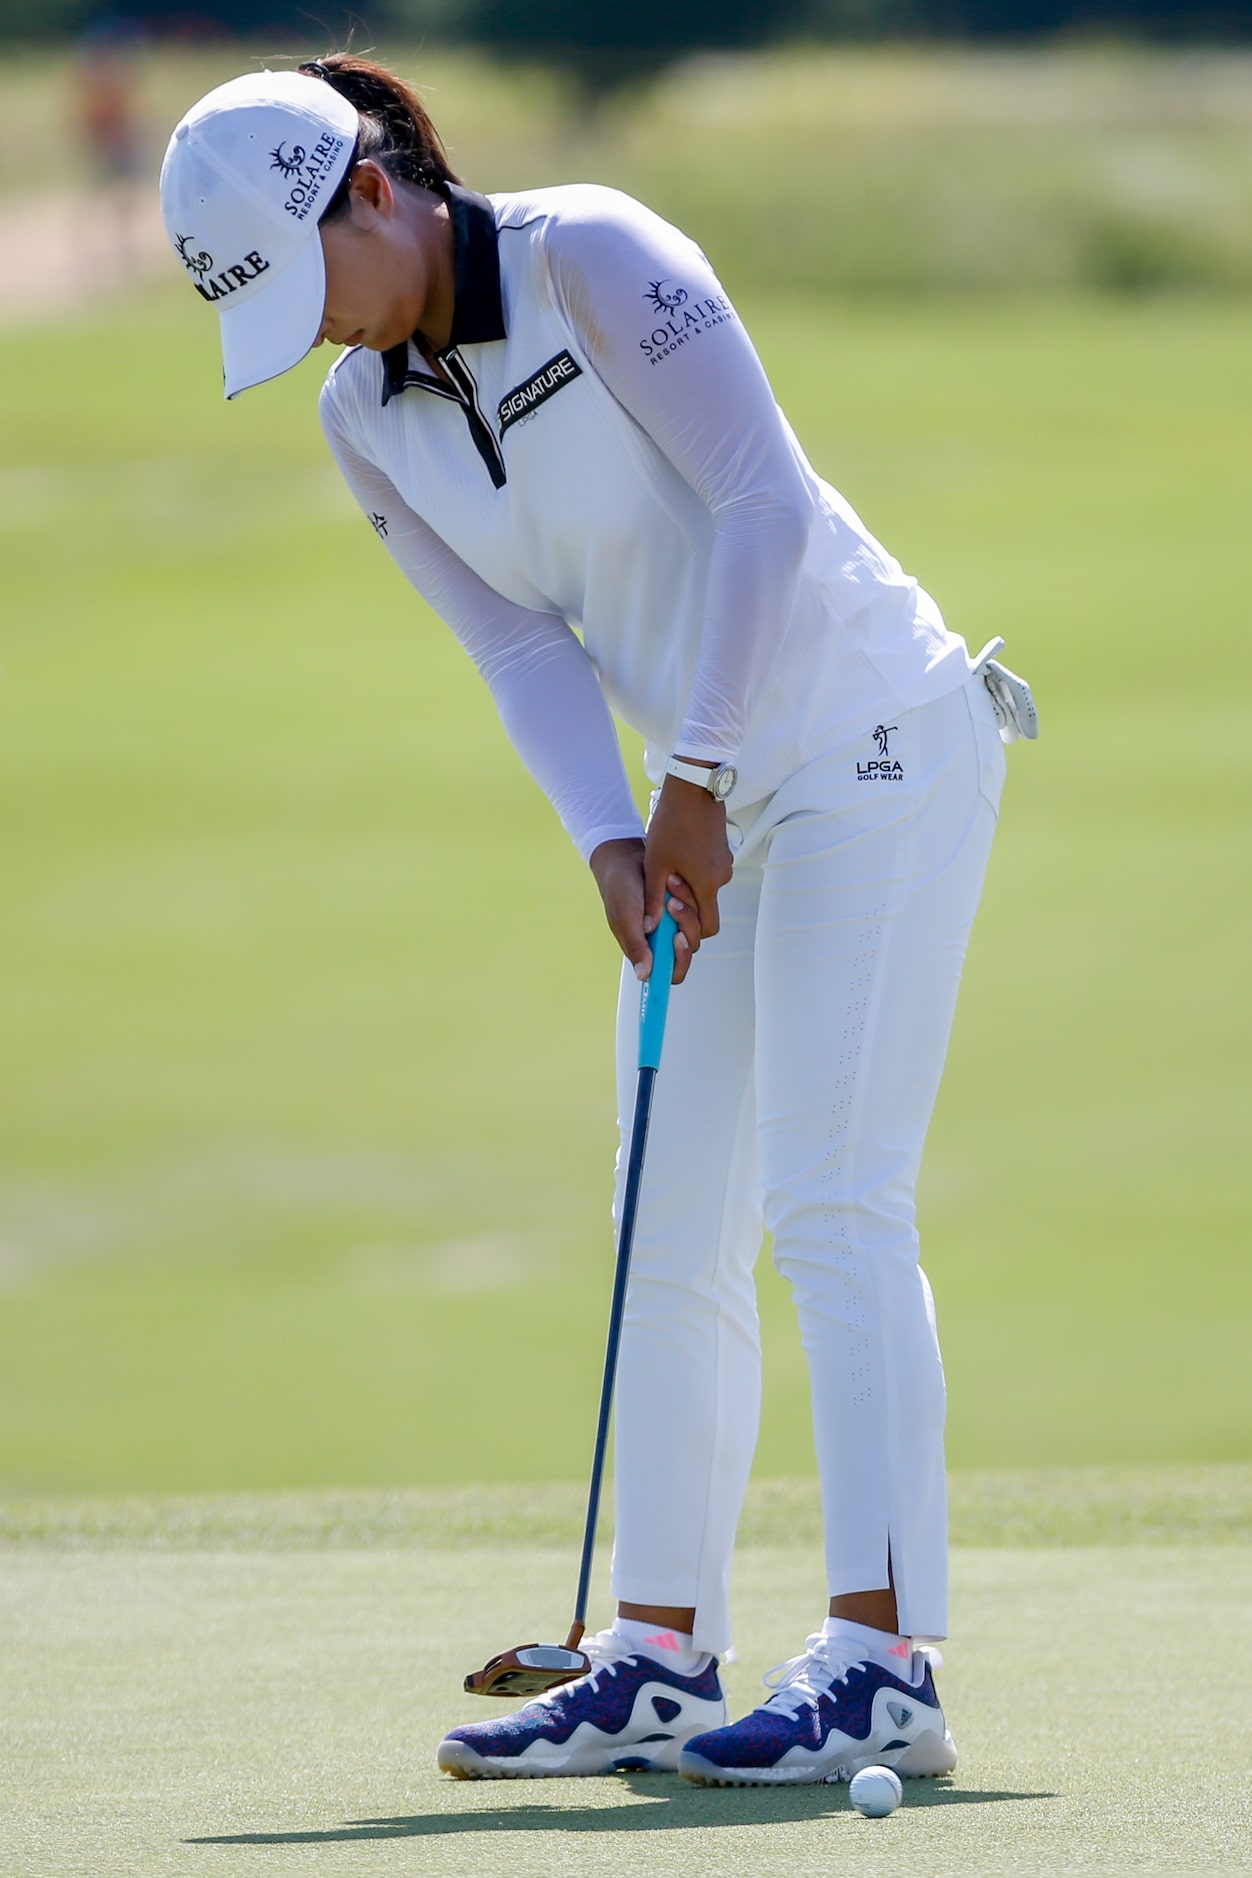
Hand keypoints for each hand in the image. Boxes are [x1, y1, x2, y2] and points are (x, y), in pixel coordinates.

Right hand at [588, 836, 703, 985]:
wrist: (624, 857)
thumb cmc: (619, 888)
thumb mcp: (625, 917)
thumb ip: (635, 945)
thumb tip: (644, 974)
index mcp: (644, 950)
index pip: (668, 973)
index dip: (679, 961)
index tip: (677, 939)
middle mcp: (659, 942)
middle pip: (686, 950)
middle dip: (686, 927)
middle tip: (675, 906)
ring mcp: (669, 926)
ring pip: (693, 929)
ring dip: (686, 910)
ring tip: (671, 889)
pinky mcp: (678, 911)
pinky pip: (695, 912)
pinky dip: (689, 899)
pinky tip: (675, 884)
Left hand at [642, 774, 732, 954]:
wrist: (693, 787)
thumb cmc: (672, 823)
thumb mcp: (656, 864)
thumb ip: (653, 899)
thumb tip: (649, 927)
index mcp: (708, 884)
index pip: (708, 927)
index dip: (691, 931)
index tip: (671, 919)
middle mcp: (722, 877)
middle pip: (707, 908)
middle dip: (686, 907)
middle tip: (664, 892)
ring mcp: (725, 862)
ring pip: (706, 889)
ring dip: (688, 888)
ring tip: (667, 871)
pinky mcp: (722, 850)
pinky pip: (709, 872)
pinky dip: (694, 874)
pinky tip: (676, 859)